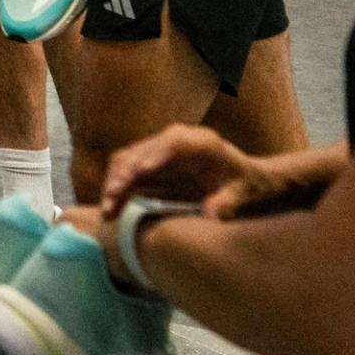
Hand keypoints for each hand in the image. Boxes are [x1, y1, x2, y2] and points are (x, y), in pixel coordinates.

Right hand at [99, 126, 254, 209]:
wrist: (245, 178)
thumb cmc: (245, 185)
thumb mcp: (242, 195)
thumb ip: (226, 203)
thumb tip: (212, 215)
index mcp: (203, 143)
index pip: (174, 144)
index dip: (154, 157)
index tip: (139, 174)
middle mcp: (177, 139)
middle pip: (142, 151)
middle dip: (124, 177)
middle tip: (114, 202)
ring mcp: (161, 149)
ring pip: (127, 159)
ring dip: (114, 184)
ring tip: (108, 211)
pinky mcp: (150, 161)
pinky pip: (126, 169)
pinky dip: (116, 187)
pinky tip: (112, 208)